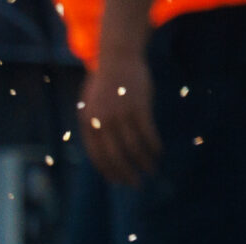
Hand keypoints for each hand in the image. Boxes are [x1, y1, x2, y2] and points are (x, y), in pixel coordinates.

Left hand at [81, 50, 160, 187]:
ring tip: (151, 170)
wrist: (117, 57)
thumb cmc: (103, 82)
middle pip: (115, 156)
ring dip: (143, 161)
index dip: (109, 171)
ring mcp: (120, 114)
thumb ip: (93, 127)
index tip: (119, 181)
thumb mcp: (89, 105)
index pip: (98, 156)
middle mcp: (102, 122)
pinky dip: (153, 145)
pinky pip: (147, 133)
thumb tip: (101, 150)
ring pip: (133, 147)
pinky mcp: (138, 106)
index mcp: (88, 124)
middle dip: (126, 173)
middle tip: (136, 184)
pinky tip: (158, 152)